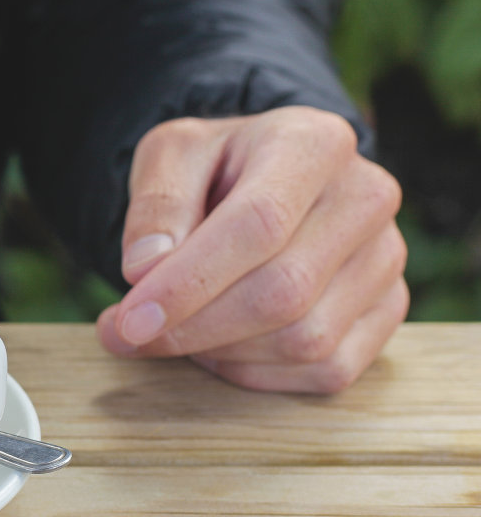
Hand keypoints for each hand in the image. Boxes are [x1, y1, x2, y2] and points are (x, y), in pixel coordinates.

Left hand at [96, 106, 407, 392]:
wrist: (268, 174)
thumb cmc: (217, 165)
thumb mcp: (170, 155)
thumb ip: (154, 205)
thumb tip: (145, 270)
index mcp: (313, 143)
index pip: (256, 226)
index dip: (187, 284)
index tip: (127, 321)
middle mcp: (366, 198)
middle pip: (282, 292)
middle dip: (193, 328)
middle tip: (126, 335)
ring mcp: (387, 258)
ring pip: (305, 340)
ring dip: (221, 352)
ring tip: (173, 329)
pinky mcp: (389, 308)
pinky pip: (326, 369)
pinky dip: (258, 373)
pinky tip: (219, 347)